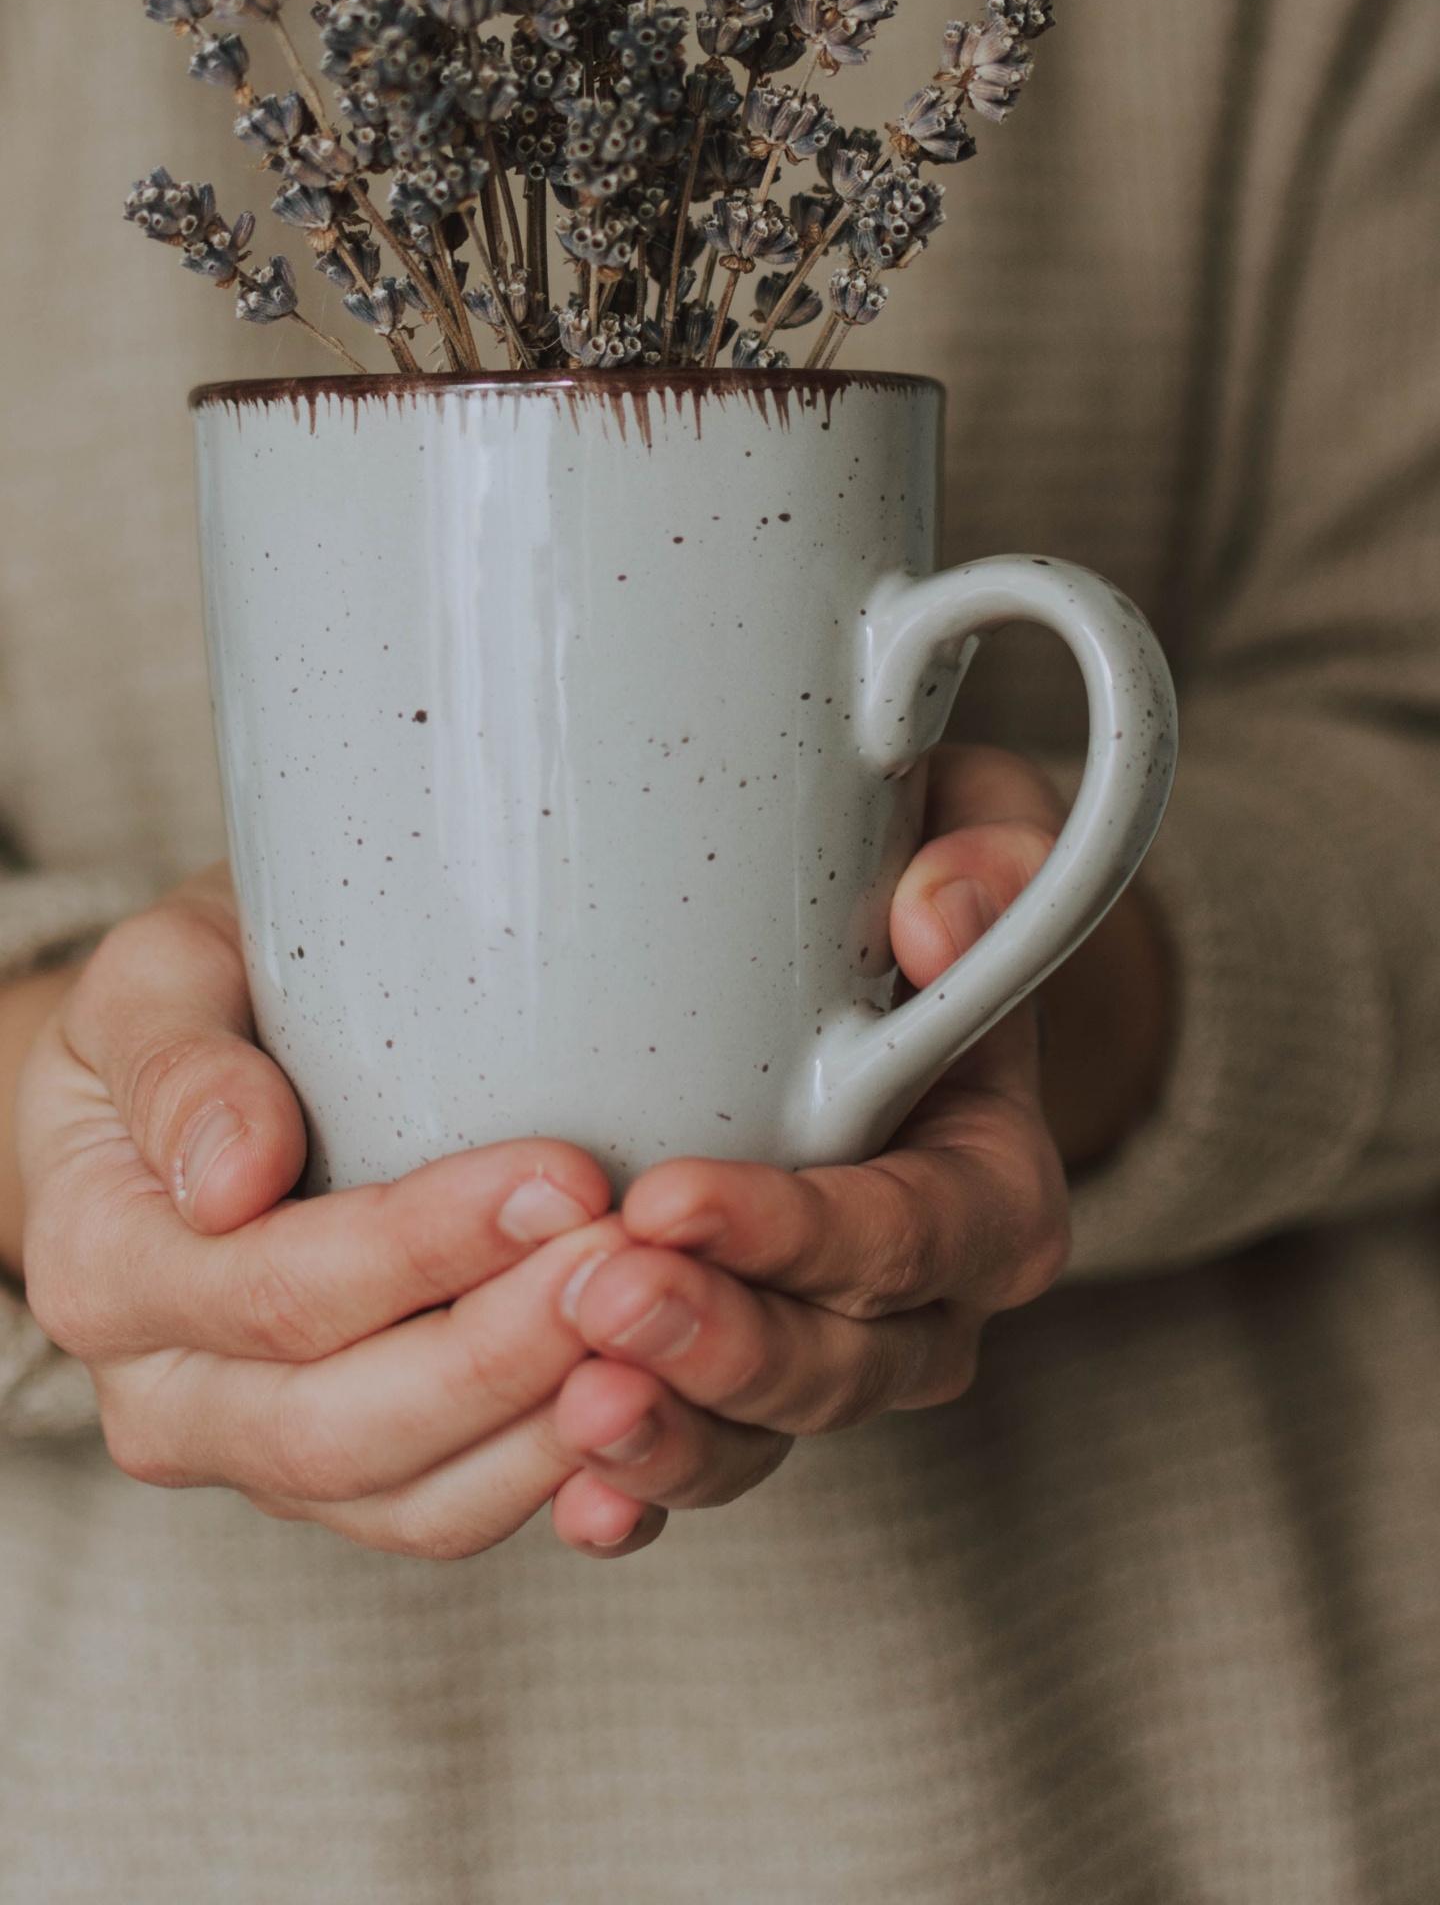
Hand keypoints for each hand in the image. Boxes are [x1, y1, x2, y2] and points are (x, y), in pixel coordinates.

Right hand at [16, 868, 658, 1560]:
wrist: (194, 1081)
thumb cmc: (190, 1005)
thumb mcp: (154, 979)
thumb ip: (179, 1064)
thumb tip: (231, 1179)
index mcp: (104, 1270)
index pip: (276, 1291)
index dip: (426, 1247)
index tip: (563, 1176)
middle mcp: (168, 1400)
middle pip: (344, 1427)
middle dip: (506, 1353)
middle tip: (633, 1263)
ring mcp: (259, 1458)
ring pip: (413, 1502)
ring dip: (549, 1434)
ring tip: (662, 1331)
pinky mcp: (352, 1481)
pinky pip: (455, 1514)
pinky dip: (558, 1484)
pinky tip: (649, 1412)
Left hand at [546, 745, 1170, 1550]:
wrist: (886, 977)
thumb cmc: (919, 880)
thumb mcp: (982, 830)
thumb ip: (991, 854)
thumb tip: (937, 912)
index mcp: (992, 1184)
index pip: (911, 1233)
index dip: (799, 1233)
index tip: (672, 1197)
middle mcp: (926, 1299)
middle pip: (838, 1362)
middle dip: (719, 1343)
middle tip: (598, 1293)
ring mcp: (829, 1352)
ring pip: (766, 1434)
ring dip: (673, 1433)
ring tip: (571, 1406)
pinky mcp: (737, 1378)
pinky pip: (702, 1456)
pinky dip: (640, 1488)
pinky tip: (574, 1502)